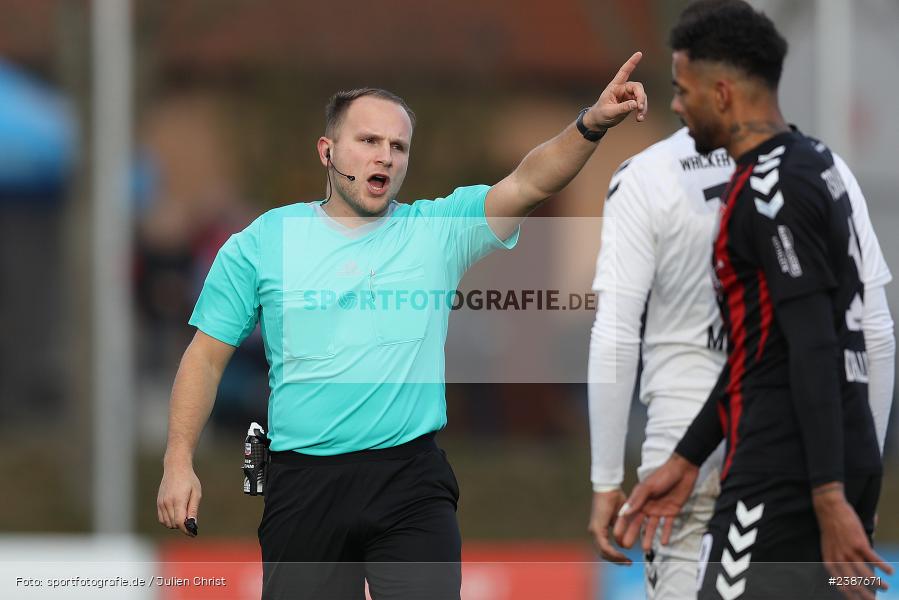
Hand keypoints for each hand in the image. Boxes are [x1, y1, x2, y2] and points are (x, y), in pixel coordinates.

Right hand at [157, 462, 201, 536]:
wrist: (175, 468)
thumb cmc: (189, 480)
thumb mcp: (196, 493)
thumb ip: (193, 509)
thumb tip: (193, 524)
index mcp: (178, 500)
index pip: (180, 522)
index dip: (186, 530)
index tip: (193, 533)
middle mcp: (167, 503)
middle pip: (173, 524)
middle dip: (182, 527)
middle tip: (191, 524)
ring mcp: (161, 503)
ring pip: (167, 523)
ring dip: (175, 524)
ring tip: (184, 517)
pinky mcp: (158, 503)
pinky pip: (162, 518)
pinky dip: (168, 521)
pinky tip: (176, 515)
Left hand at [584, 51, 647, 130]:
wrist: (599, 121)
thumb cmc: (600, 114)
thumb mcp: (609, 112)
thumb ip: (622, 108)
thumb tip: (635, 104)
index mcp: (614, 87)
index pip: (624, 72)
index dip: (631, 62)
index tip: (639, 53)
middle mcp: (623, 89)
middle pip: (637, 87)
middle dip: (641, 97)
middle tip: (640, 108)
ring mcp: (628, 96)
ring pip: (641, 97)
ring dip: (643, 106)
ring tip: (640, 118)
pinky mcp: (631, 103)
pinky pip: (641, 104)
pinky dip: (642, 110)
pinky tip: (640, 118)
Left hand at [588, 489, 631, 564]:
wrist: (609, 488)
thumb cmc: (615, 498)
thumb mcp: (621, 517)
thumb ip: (623, 528)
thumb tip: (628, 540)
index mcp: (599, 529)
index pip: (605, 548)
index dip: (616, 556)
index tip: (627, 559)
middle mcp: (594, 531)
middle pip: (603, 553)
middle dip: (616, 560)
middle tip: (628, 564)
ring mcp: (594, 531)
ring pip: (603, 552)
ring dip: (616, 558)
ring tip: (627, 561)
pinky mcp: (596, 529)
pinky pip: (604, 546)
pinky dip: (613, 552)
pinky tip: (622, 555)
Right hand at [613, 454, 697, 551]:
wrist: (683, 469)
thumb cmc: (662, 475)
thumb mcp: (648, 487)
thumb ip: (637, 500)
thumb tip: (624, 513)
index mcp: (639, 500)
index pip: (628, 514)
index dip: (621, 525)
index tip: (616, 536)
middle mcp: (647, 506)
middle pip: (638, 523)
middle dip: (632, 534)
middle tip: (627, 547)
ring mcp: (659, 510)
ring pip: (652, 526)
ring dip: (649, 537)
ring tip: (646, 549)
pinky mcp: (672, 511)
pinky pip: (668, 525)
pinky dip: (666, 533)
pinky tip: (664, 543)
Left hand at [813, 483, 891, 599]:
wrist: (830, 509)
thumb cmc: (830, 528)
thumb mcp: (828, 546)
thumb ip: (837, 558)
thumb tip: (847, 569)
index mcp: (830, 561)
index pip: (840, 584)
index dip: (850, 595)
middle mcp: (839, 559)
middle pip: (854, 583)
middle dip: (865, 595)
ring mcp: (849, 552)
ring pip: (865, 574)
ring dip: (877, 583)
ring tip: (886, 587)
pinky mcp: (859, 543)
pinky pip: (873, 559)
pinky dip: (883, 566)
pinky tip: (890, 571)